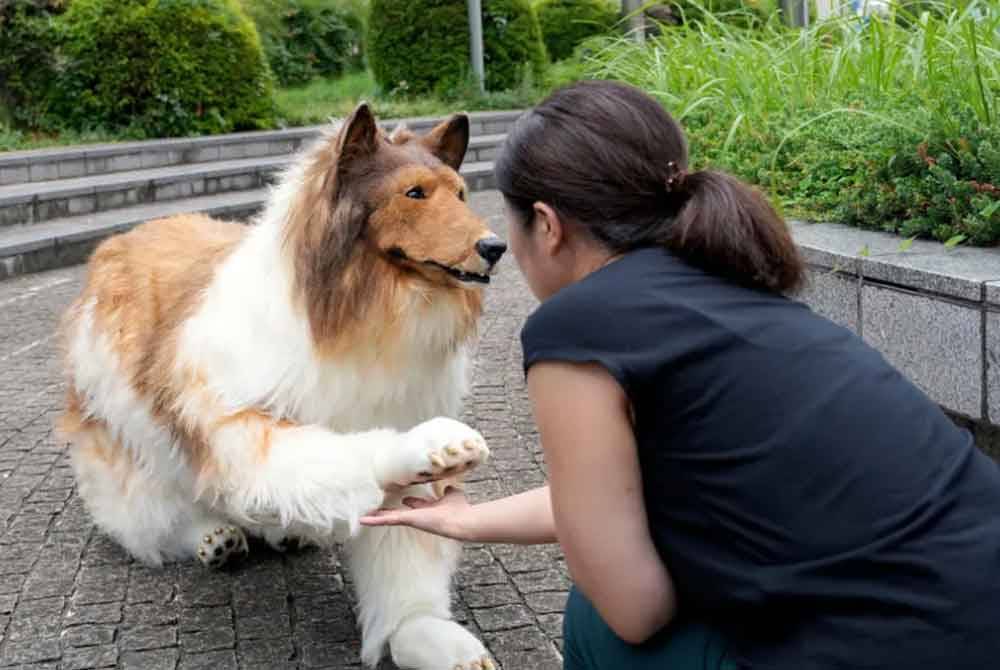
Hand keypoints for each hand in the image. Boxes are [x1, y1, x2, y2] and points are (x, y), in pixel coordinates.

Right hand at [360, 487, 475, 541]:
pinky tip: (363, 520)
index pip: (417, 505)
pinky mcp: (408, 519)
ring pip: (391, 518)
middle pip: (399, 514)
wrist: (462, 520)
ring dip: (378, 517)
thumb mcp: (453, 495)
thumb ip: (449, 492)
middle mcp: (419, 516)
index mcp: (429, 510)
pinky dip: (376, 520)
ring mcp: (412, 519)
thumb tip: (449, 487)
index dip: (412, 501)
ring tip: (363, 517)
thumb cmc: (460, 509)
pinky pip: (389, 519)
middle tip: (375, 512)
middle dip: (388, 512)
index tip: (405, 499)